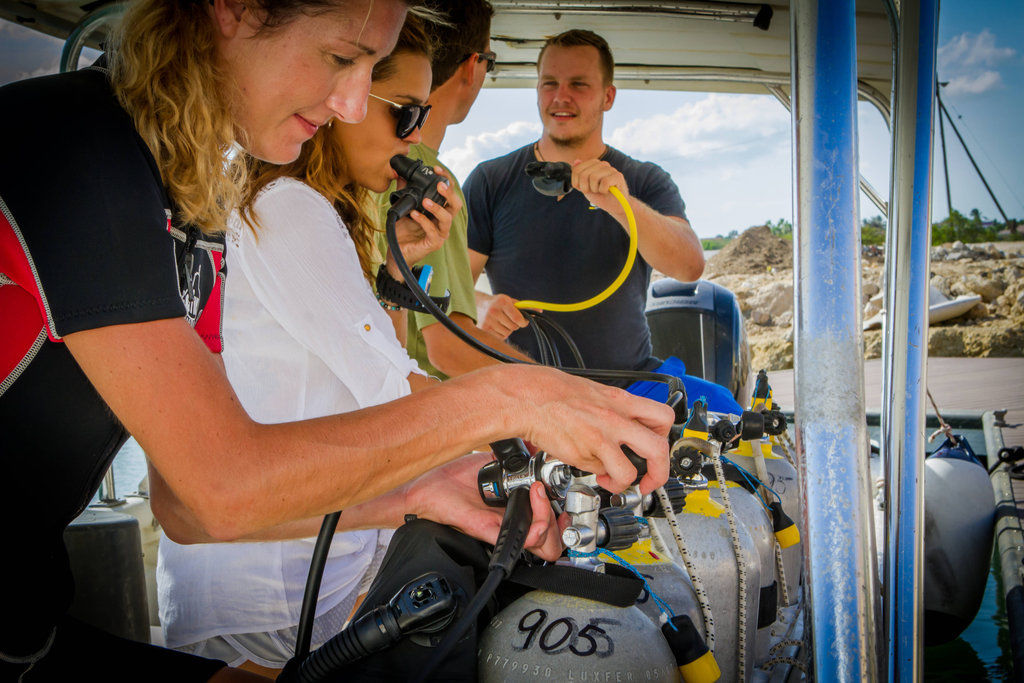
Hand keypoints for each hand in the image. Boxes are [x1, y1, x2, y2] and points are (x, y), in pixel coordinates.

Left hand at [386, 167, 460, 278]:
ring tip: (425, 201)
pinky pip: (433, 231)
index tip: (436, 169)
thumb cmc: (403, 232)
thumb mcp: (403, 208)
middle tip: (439, 184)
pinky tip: (414, 214)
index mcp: (439, 212)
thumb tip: (401, 174)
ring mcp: (440, 234)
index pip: (449, 194)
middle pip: (455, 205)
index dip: (446, 180)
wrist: (396, 252)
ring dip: (437, 208)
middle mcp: (442, 222)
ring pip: (447, 219)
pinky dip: (424, 221)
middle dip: (449, 193)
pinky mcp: (434, 244)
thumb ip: (405, 192)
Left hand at [407, 452, 565, 560]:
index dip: (565, 517)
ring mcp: (503, 528)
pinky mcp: (490, 531)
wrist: (426, 485)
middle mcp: (512, 522)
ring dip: (550, 519)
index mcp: (515, 510)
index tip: (563, 497)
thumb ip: (515, 461)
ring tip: (538, 494)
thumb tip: (535, 446)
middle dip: (562, 520)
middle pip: (555, 540)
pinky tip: (533, 502)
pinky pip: (522, 541)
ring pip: (547, 545)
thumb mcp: (492, 464)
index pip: (552, 526)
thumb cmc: (452, 478)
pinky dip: (537, 528)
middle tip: (548, 495)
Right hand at [476, 291, 527, 338]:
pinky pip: (500, 337)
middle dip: (515, 325)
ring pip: (507, 333)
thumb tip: (540, 311)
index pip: (517, 318)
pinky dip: (501, 334)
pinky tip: (496, 326)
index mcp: (502, 302)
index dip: (523, 322)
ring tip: (502, 322)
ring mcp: (487, 321)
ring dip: (508, 330)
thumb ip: (524, 307)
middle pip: (513, 327)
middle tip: (511, 320)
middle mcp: (494, 311)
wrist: (477, 304)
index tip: (523, 322)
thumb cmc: (498, 303)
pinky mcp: (484, 329)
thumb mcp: (510, 301)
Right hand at [493, 365, 672, 494]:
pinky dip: (602, 478)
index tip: (657, 448)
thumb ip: (612, 412)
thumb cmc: (551, 391)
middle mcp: (616, 418)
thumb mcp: (593, 392)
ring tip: (617, 481)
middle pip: (658, 448)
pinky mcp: (583, 453)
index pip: (662, 417)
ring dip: (627, 482)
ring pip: (631, 469)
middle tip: (651, 479)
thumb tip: (621, 434)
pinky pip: (603, 473)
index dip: (665, 437)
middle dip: (660, 471)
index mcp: (620, 400)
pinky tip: (594, 472)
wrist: (526, 396)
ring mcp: (600, 437)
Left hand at [571, 159, 630, 224]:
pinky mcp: (618, 176)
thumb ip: (579, 175)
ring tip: (601, 191)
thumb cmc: (600, 195)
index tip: (584, 188)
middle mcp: (602, 164)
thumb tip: (575, 161)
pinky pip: (604, 182)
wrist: (615, 206)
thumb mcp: (585, 186)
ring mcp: (611, 169)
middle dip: (585, 188)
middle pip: (583, 175)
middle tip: (594, 191)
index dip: (576, 183)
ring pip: (593, 177)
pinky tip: (608, 191)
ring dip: (595, 189)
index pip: (576, 170)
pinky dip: (603, 190)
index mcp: (593, 164)